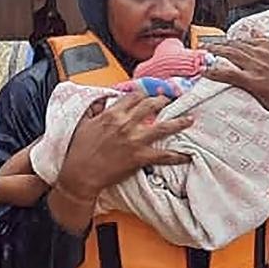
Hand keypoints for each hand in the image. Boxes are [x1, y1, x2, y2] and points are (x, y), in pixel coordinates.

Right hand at [55, 93, 193, 200]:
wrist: (81, 174)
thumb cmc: (79, 151)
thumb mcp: (83, 124)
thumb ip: (94, 109)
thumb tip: (101, 101)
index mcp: (112, 114)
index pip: (134, 97)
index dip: (144, 93)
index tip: (150, 93)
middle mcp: (126, 124)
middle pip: (151, 106)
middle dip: (164, 101)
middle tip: (172, 100)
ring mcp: (135, 140)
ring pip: (163, 127)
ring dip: (179, 122)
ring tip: (189, 120)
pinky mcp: (140, 157)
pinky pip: (164, 155)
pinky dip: (177, 156)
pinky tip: (187, 155)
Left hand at [206, 38, 268, 155]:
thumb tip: (255, 32)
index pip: (245, 39)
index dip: (231, 40)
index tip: (222, 41)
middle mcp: (263, 53)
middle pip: (235, 44)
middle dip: (218, 43)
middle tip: (205, 45)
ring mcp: (257, 66)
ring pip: (230, 54)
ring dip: (214, 52)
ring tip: (203, 52)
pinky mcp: (253, 80)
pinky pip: (229, 73)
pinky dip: (215, 71)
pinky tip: (206, 71)